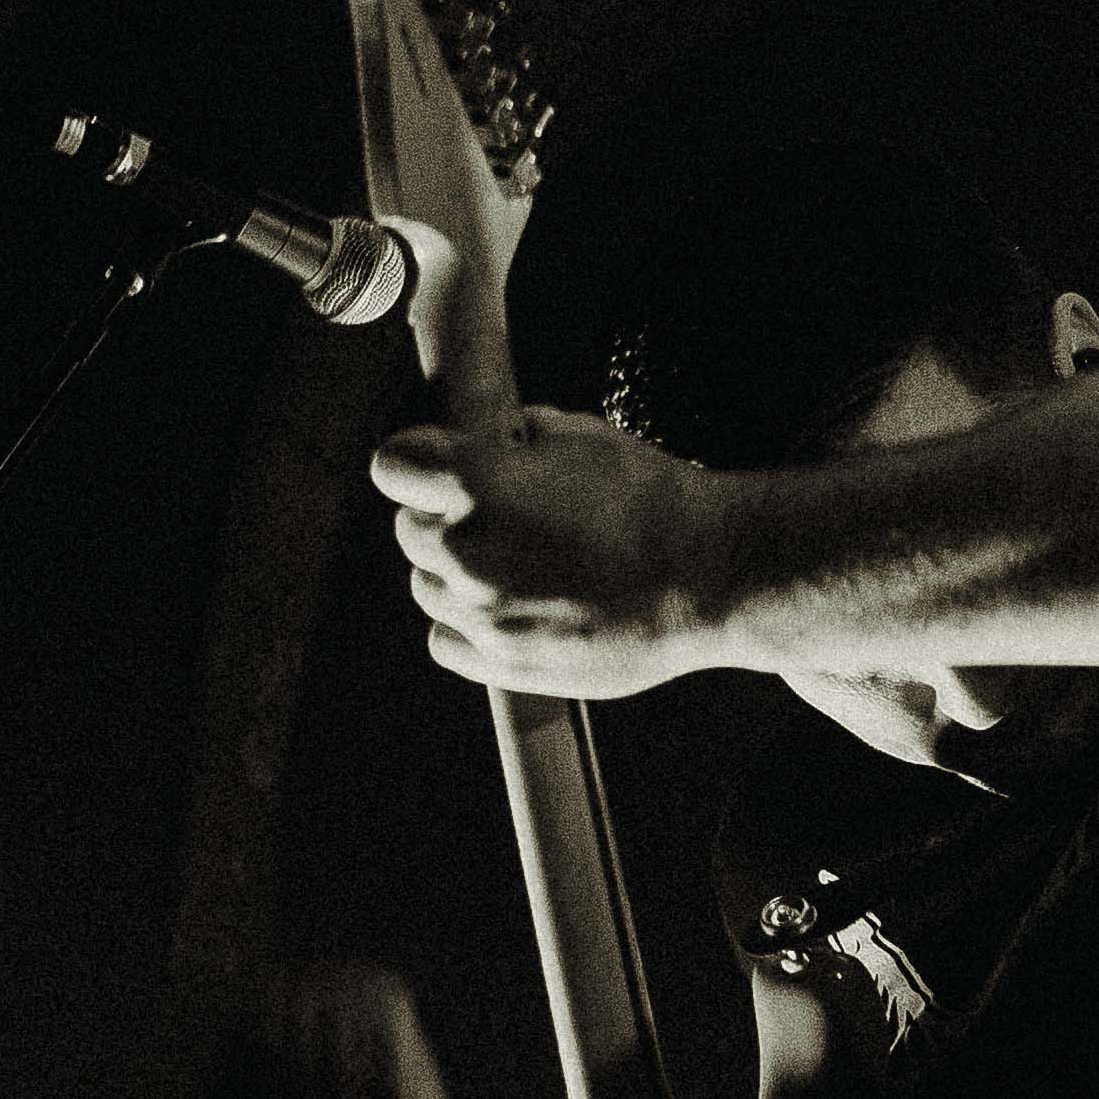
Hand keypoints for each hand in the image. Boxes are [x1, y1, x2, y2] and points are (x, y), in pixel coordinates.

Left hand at [372, 406, 734, 700]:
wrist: (706, 576)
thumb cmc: (650, 499)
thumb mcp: (580, 435)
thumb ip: (513, 437)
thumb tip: (487, 444)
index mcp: (475, 483)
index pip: (392, 465)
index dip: (417, 460)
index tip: (438, 466)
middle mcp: (465, 550)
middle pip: (410, 530)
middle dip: (443, 516)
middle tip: (498, 517)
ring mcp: (481, 613)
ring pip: (425, 586)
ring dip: (453, 572)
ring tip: (512, 565)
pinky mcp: (503, 663)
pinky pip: (445, 641)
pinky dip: (465, 625)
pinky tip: (507, 608)